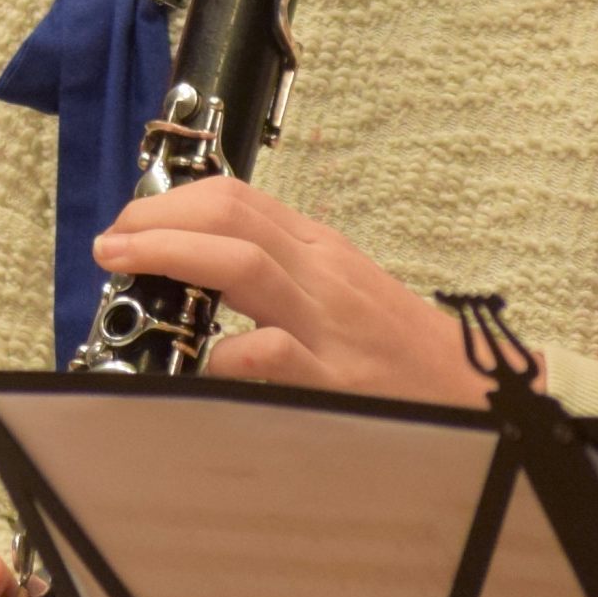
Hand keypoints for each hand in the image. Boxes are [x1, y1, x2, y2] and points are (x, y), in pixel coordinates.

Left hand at [93, 177, 501, 404]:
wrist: (485, 397)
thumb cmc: (402, 351)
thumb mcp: (343, 293)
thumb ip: (281, 273)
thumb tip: (198, 264)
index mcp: (321, 250)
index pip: (239, 199)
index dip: (173, 202)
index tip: (130, 221)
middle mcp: (323, 275)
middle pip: (232, 216)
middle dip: (158, 218)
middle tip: (112, 239)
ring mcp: (330, 325)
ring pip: (244, 264)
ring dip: (171, 254)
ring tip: (123, 262)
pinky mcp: (337, 381)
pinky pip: (271, 354)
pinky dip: (225, 353)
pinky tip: (197, 361)